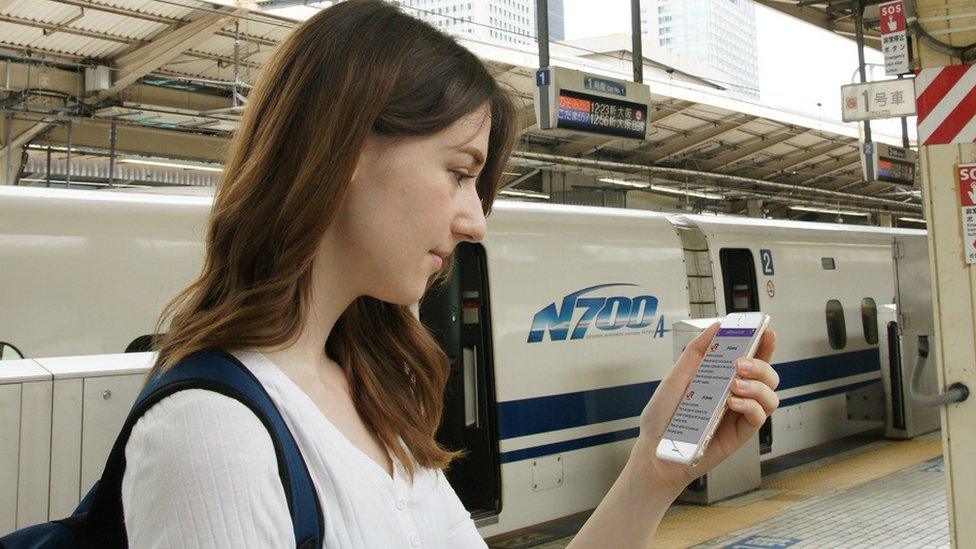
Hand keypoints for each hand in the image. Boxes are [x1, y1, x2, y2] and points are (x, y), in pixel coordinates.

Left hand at [630, 322, 778, 495]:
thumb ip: (698, 351)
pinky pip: (759, 418)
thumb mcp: (678, 375)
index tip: (766, 331)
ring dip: (758, 386)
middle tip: (740, 364)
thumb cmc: (664, 415)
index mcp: (723, 379)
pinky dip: (751, 406)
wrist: (655, 447)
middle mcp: (736, 395)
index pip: (751, 359)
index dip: (763, 344)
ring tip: (734, 385)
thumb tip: (717, 327)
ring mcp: (740, 415)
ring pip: (771, 396)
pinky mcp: (740, 434)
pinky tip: (733, 402)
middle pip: (768, 376)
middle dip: (761, 364)